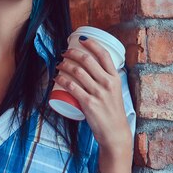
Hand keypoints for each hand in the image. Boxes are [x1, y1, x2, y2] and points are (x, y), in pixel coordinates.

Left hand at [53, 37, 131, 156]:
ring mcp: (98, 93)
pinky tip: (56, 77)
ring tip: (59, 64)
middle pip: (87, 60)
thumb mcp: (115, 92)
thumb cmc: (113, 112)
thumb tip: (93, 69)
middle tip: (64, 52)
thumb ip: (106, 80)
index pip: (104, 55)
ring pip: (77, 71)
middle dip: (72, 52)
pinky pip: (71, 86)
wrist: (115, 132)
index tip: (81, 39)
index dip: (92, 44)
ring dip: (64, 65)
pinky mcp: (88, 103)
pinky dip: (61, 79)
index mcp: (115, 78)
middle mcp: (108, 83)